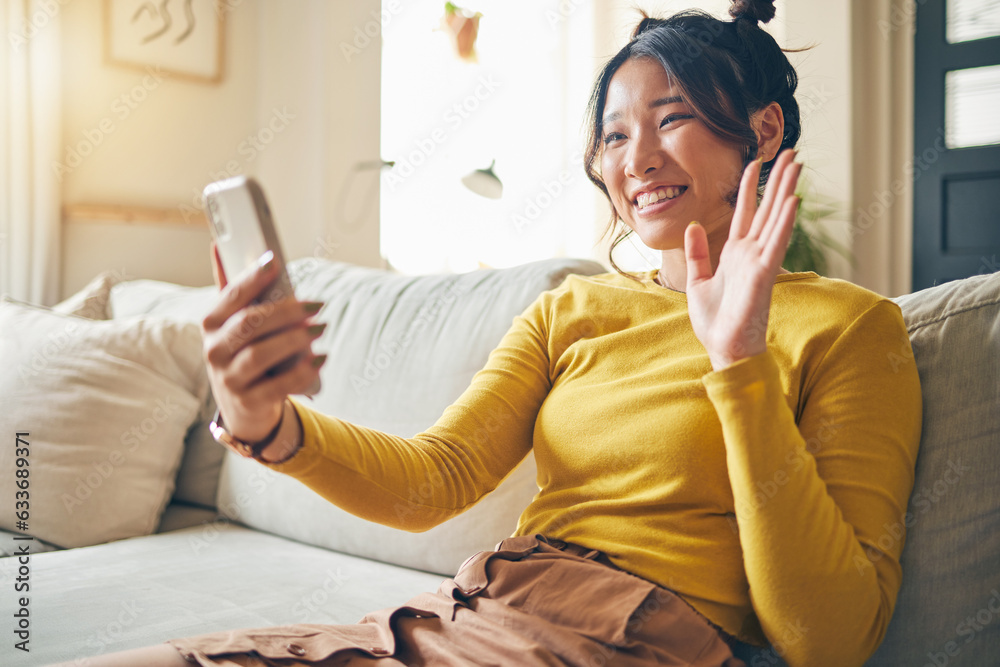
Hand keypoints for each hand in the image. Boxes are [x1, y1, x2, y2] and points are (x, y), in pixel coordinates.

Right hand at [201, 243, 326, 442]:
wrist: (244, 408)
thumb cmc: (243, 353)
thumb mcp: (233, 324)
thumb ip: (232, 289)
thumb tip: (218, 244)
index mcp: (211, 324)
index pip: (231, 296)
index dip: (252, 278)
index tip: (275, 261)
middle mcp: (214, 350)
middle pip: (250, 324)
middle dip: (285, 311)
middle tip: (316, 305)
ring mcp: (229, 379)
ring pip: (261, 354)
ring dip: (294, 339)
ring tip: (320, 329)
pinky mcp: (248, 402)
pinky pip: (278, 386)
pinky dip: (302, 372)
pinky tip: (320, 359)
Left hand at [684, 149, 801, 370]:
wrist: (724, 349)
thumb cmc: (715, 322)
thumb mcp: (697, 281)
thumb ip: (697, 254)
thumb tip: (692, 227)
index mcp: (735, 254)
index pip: (745, 213)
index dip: (750, 187)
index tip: (755, 162)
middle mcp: (751, 254)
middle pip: (768, 209)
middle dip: (779, 180)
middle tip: (792, 152)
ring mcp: (760, 262)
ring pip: (776, 219)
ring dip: (787, 191)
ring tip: (797, 165)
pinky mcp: (764, 274)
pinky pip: (776, 243)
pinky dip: (784, 222)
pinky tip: (793, 200)